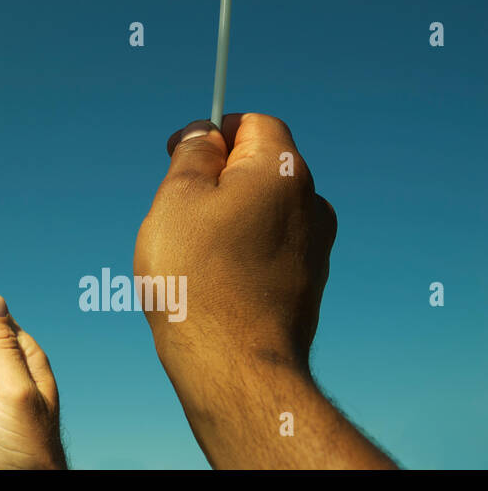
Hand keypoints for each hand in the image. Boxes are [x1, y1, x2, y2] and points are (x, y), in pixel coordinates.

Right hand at [135, 112, 393, 467]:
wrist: (235, 366)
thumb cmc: (197, 277)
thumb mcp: (177, 198)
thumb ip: (193, 153)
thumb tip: (205, 133)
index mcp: (283, 171)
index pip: (253, 124)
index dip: (213, 130)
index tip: (177, 154)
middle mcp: (311, 203)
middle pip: (259, 165)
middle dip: (216, 178)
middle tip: (175, 210)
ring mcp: (315, 246)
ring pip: (262, 209)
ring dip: (227, 216)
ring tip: (190, 253)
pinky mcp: (308, 282)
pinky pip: (268, 246)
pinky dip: (240, 250)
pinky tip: (211, 281)